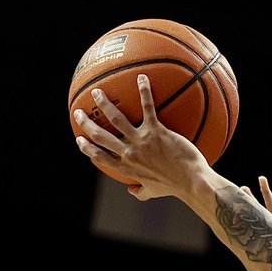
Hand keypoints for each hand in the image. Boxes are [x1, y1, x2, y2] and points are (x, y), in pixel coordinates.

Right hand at [74, 75, 209, 200]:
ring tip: (97, 92)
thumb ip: (140, 192)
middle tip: (79, 112)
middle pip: (100, 136)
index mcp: (127, 168)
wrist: (192, 183)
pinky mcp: (157, 131)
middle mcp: (129, 153)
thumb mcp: (152, 192)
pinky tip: (142, 78)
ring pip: (116, 119)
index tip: (80, 139)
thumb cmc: (175, 187)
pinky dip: (144, 91)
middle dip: (86, 123)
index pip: (100, 156)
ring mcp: (142, 141)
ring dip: (104, 104)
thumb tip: (132, 191)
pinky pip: (148, 107)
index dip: (87, 148)